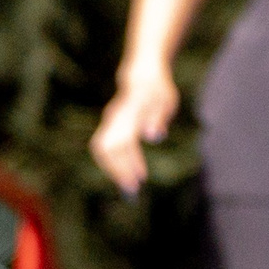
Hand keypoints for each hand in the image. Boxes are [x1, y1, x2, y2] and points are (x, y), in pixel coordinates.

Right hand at [90, 70, 180, 196]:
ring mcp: (109, 123)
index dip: (128, 163)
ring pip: (103, 151)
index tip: (138, 181)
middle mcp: (113, 120)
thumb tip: (153, 137)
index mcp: (127, 116)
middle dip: (117, 171)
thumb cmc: (158, 90)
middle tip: (132, 191)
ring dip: (114, 169)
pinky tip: (129, 171)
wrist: (143, 77)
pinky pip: (106, 149)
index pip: (121, 144)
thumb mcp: (165, 102)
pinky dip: (115, 162)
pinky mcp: (109, 128)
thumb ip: (158, 118)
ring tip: (129, 184)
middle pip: (107, 151)